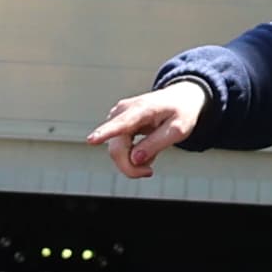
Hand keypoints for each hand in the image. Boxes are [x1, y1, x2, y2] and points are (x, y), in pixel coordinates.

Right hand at [87, 80, 207, 178]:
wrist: (179, 98)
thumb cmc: (180, 112)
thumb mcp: (178, 130)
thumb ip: (156, 144)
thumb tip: (134, 159)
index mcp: (142, 109)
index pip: (121, 125)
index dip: (105, 134)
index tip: (91, 140)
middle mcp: (123, 111)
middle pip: (117, 149)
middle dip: (131, 167)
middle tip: (150, 172)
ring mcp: (117, 118)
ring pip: (116, 151)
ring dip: (133, 162)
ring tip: (153, 153)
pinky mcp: (116, 125)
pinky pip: (118, 149)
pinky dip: (132, 155)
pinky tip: (146, 148)